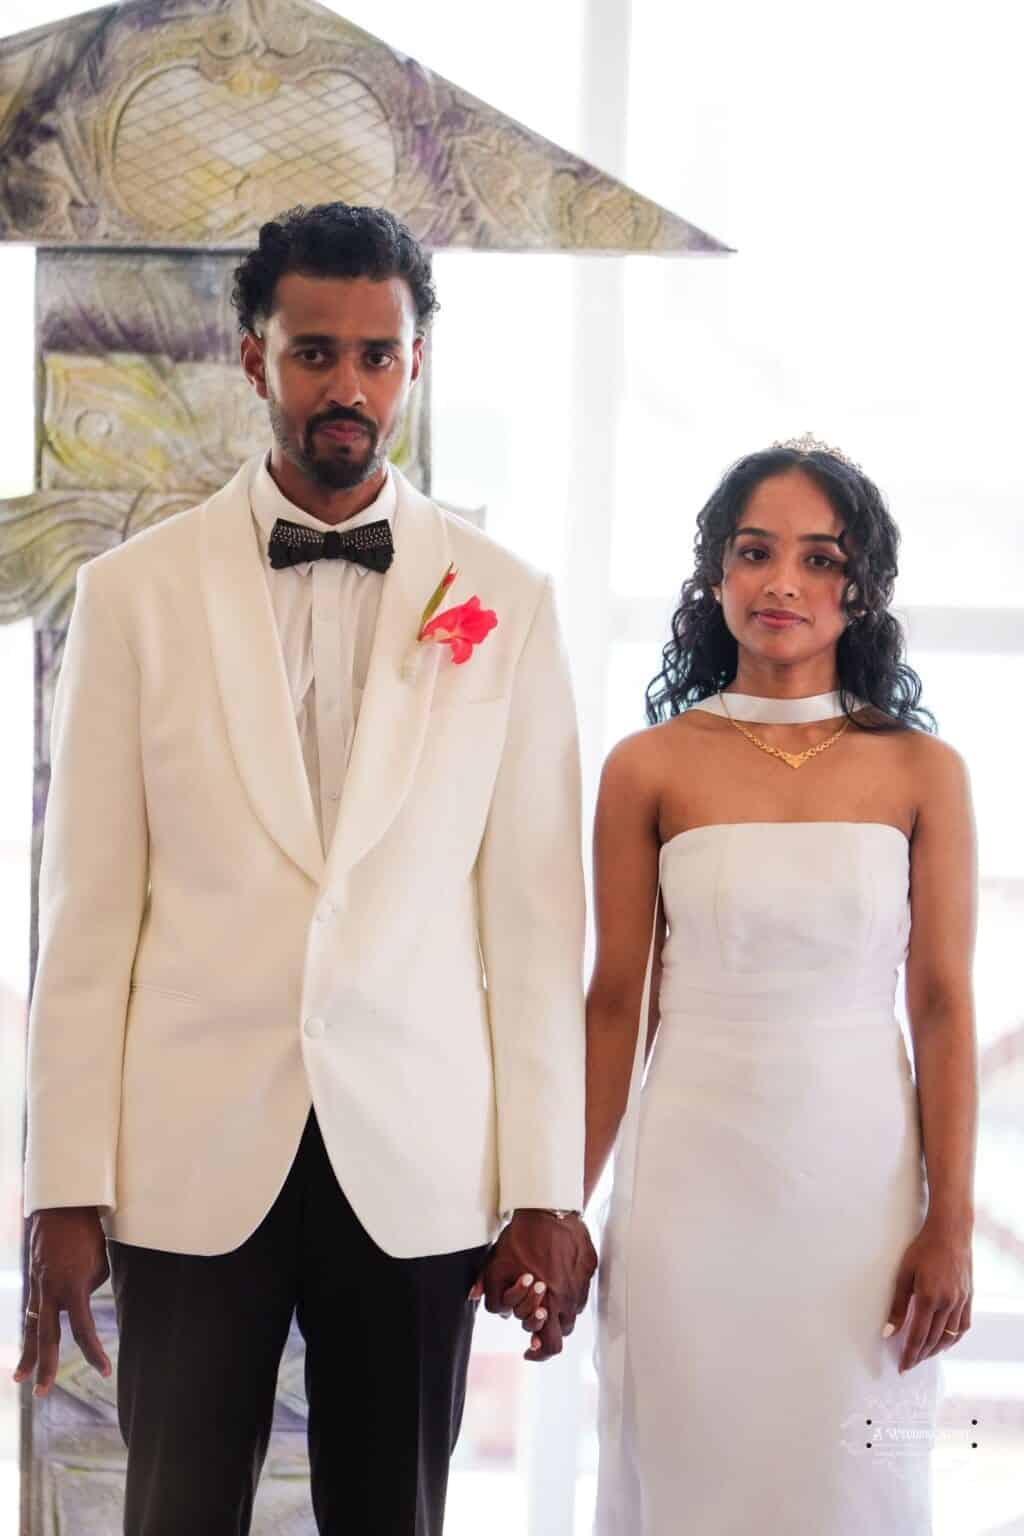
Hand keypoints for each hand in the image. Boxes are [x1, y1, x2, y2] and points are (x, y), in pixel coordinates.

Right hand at [13, 1207, 112, 1396]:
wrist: (61, 1207)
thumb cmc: (87, 1234)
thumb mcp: (99, 1263)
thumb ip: (89, 1289)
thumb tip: (79, 1305)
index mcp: (72, 1288)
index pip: (82, 1330)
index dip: (93, 1352)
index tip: (104, 1370)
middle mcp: (50, 1292)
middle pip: (47, 1337)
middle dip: (45, 1366)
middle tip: (42, 1393)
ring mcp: (39, 1287)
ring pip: (33, 1327)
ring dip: (28, 1354)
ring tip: (20, 1379)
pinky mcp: (34, 1282)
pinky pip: (32, 1311)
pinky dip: (31, 1328)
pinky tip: (28, 1344)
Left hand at [468, 1210, 596, 1362]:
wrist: (549, 1208)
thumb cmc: (522, 1238)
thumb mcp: (497, 1264)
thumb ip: (491, 1288)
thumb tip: (473, 1297)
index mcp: (546, 1303)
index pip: (547, 1345)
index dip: (537, 1352)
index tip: (529, 1349)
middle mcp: (566, 1300)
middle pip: (561, 1337)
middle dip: (546, 1337)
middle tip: (536, 1330)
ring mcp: (580, 1285)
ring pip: (571, 1316)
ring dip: (557, 1316)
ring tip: (544, 1303)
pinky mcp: (588, 1269)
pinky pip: (580, 1293)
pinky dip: (568, 1295)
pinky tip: (557, 1282)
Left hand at [884, 1216, 972, 1372]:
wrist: (950, 1232)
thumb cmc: (923, 1248)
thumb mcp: (904, 1273)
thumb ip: (897, 1304)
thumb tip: (889, 1331)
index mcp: (929, 1298)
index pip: (918, 1336)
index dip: (910, 1354)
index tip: (903, 1367)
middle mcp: (948, 1303)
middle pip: (934, 1340)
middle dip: (921, 1355)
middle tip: (910, 1364)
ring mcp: (961, 1302)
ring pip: (949, 1337)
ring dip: (936, 1350)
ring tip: (923, 1356)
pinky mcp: (968, 1298)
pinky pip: (963, 1327)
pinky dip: (953, 1339)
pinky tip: (945, 1342)